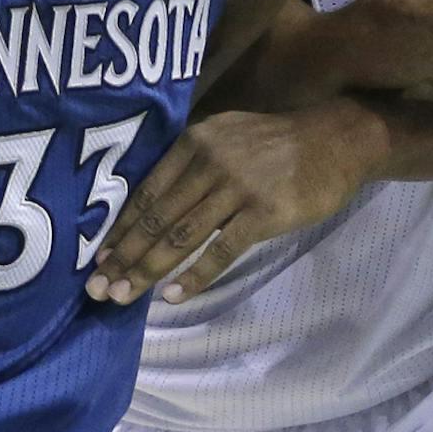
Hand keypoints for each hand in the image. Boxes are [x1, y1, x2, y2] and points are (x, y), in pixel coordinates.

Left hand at [85, 103, 376, 304]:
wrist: (336, 139)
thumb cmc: (276, 143)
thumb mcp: (225, 135)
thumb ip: (189, 161)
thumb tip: (148, 203)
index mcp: (194, 143)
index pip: (146, 192)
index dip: (119, 229)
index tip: (97, 259)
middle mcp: (209, 162)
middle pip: (157, 218)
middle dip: (124, 257)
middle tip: (97, 289)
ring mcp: (237, 188)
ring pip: (182, 237)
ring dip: (149, 271)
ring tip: (124, 297)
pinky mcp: (264, 213)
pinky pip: (221, 251)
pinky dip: (195, 276)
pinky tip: (173, 296)